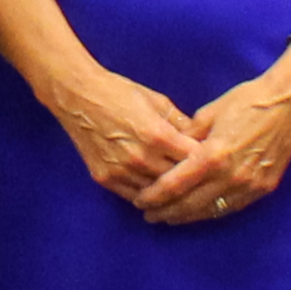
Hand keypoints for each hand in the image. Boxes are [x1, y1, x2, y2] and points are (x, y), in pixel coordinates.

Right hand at [40, 62, 199, 204]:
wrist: (77, 96)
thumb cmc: (119, 92)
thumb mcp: (157, 101)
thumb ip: (181, 123)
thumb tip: (202, 139)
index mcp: (158, 135)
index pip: (195, 160)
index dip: (206, 162)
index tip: (213, 163)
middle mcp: (142, 157)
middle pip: (178, 181)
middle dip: (191, 180)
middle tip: (201, 182)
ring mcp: (122, 171)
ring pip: (158, 194)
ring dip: (170, 193)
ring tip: (181, 192)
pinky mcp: (106, 179)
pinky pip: (135, 197)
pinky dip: (148, 196)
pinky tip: (157, 194)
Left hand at [136, 61, 290, 226]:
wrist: (288, 104)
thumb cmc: (246, 101)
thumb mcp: (208, 113)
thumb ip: (187, 137)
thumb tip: (171, 150)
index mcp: (212, 155)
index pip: (175, 185)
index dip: (155, 196)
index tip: (140, 202)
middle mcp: (230, 176)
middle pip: (190, 204)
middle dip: (166, 212)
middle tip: (149, 215)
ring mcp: (249, 186)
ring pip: (211, 211)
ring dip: (187, 217)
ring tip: (169, 217)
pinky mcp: (263, 189)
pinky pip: (232, 207)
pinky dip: (212, 212)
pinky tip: (199, 212)